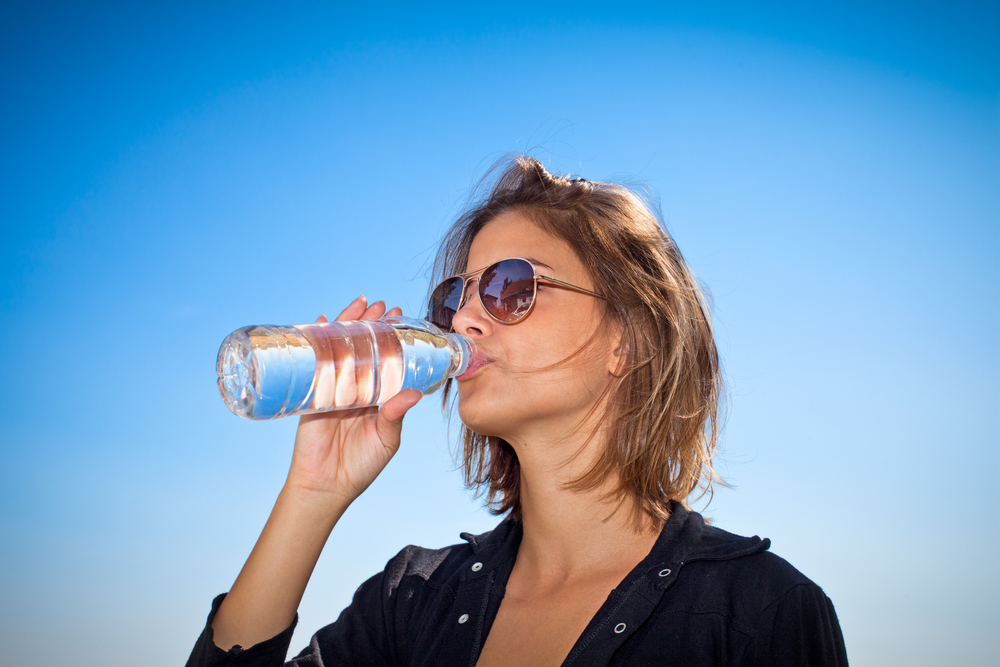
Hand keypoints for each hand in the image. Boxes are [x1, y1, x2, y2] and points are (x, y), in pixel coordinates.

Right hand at [284, 296, 422, 507]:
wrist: (326, 486)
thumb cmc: (361, 465)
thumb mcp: (387, 439)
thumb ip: (396, 415)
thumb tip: (412, 392)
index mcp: (377, 396)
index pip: (385, 359)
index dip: (392, 338)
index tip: (400, 317)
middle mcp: (356, 387)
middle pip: (363, 347)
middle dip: (371, 323)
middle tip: (381, 305)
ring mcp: (333, 388)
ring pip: (340, 349)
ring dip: (347, 324)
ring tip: (359, 305)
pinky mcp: (311, 393)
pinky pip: (313, 363)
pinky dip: (315, 341)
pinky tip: (320, 321)